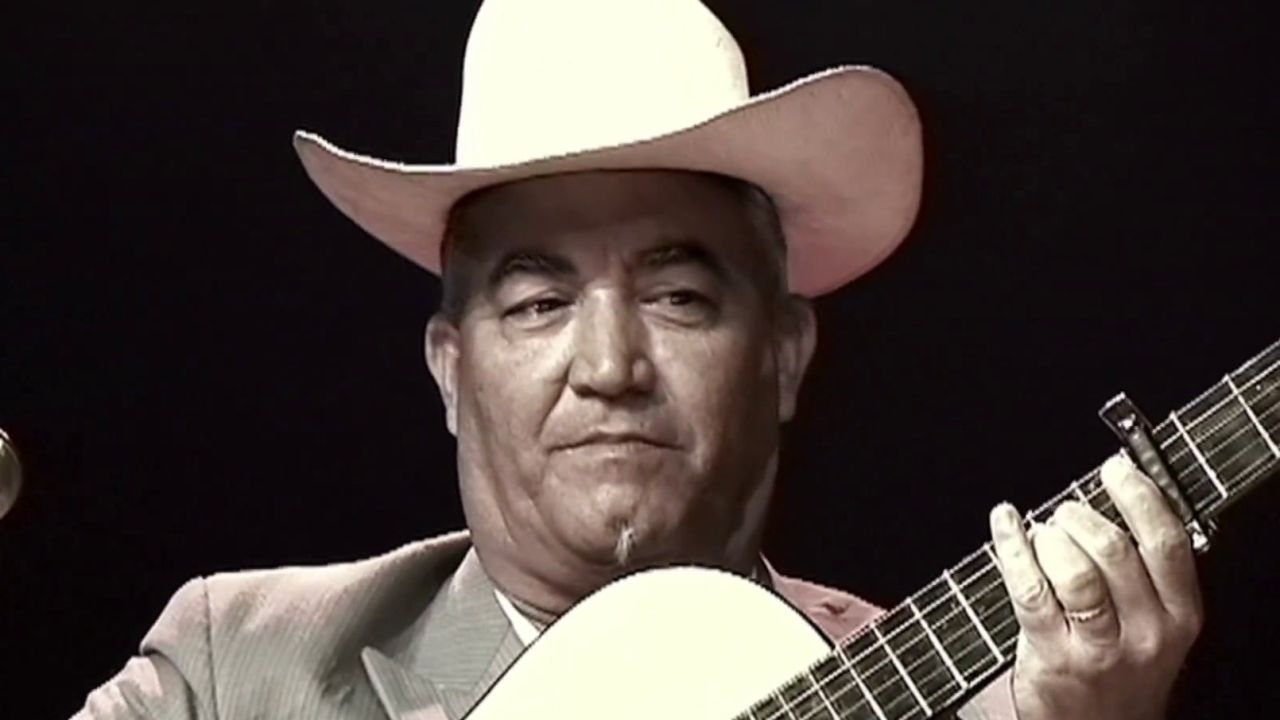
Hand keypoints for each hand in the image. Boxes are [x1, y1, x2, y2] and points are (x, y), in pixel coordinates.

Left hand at [989, 453, 1202, 719]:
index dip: (1139, 496)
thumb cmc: (1120, 669)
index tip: (1116, 468)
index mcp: (1178, 614)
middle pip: (1113, 550)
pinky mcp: (1053, 656)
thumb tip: (1105, 502)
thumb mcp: (1152, 625)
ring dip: (1049, 536)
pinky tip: (1005, 524)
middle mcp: (1145, 631)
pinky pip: (1028, 587)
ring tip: (1042, 532)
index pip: (1165, 541)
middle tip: (1065, 512)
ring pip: (1074, 570)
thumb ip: (1140, 572)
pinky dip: (1011, 545)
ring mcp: (1099, 647)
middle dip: (1081, 516)